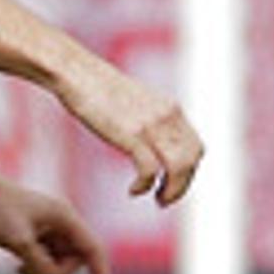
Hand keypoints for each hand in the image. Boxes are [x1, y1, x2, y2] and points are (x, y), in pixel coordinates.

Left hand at [0, 183, 115, 273]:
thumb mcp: (18, 241)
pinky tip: (18, 268)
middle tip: (28, 272)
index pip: (93, 249)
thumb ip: (39, 266)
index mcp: (65, 217)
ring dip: (43, 273)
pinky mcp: (35, 237)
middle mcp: (61, 223)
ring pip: (59, 264)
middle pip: (75, 261)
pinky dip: (35, 269)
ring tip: (20, 269)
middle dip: (56, 273)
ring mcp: (48, 230)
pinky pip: (46, 262)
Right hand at [57, 56, 200, 207]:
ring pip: (179, 168)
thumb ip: (148, 118)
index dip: (188, 171)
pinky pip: (150, 170)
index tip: (170, 183)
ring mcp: (151, 125)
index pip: (196, 147)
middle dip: (182, 186)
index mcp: (170, 109)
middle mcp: (167, 116)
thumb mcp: (135, 102)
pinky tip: (134, 191)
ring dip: (172, 191)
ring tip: (157, 200)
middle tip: (164, 199)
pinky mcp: (131, 134)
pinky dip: (145, 186)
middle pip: (192, 160)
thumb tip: (147, 137)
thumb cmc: (98, 89)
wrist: (78, 73)